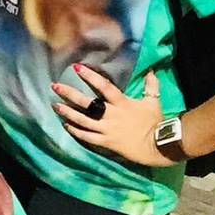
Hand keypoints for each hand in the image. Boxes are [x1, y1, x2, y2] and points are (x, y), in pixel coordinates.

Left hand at [51, 62, 174, 166]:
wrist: (160, 146)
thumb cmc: (156, 122)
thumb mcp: (153, 102)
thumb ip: (151, 86)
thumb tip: (151, 70)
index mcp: (122, 103)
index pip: (104, 86)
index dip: (90, 76)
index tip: (76, 67)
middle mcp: (112, 115)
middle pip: (87, 103)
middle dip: (69, 94)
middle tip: (55, 86)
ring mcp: (107, 129)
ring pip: (83, 120)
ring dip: (68, 113)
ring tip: (55, 105)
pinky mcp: (107, 142)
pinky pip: (87, 137)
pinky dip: (76, 131)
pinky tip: (66, 125)